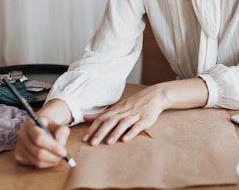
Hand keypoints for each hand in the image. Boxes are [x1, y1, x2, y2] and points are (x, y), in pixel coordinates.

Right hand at [14, 117, 70, 168]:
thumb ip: (62, 132)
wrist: (39, 128)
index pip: (39, 138)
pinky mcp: (19, 156)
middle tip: (64, 156)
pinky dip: (46, 164)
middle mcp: (21, 135)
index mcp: (30, 124)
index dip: (53, 147)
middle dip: (53, 156)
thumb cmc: (50, 127)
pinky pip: (34, 165)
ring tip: (59, 157)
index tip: (64, 152)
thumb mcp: (58, 125)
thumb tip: (61, 143)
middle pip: (37, 152)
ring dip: (51, 161)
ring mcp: (18, 147)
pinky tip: (50, 157)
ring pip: (36, 161)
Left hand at [82, 78, 208, 144]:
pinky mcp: (144, 120)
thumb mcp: (117, 107)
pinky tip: (125, 139)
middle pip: (110, 121)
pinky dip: (131, 132)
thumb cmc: (134, 103)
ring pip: (123, 124)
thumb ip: (102, 114)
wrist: (154, 96)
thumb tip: (86, 117)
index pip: (101, 119)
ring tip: (108, 142)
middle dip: (100, 132)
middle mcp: (123, 112)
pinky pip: (137, 126)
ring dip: (115, 133)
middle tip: (92, 143)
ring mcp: (134, 116)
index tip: (84, 138)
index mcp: (116, 110)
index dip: (92, 128)